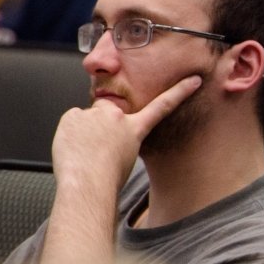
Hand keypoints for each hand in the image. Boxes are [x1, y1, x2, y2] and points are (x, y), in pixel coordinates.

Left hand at [53, 75, 201, 192]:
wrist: (85, 184)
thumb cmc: (106, 179)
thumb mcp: (126, 160)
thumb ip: (122, 140)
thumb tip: (107, 135)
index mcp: (134, 129)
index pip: (162, 106)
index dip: (180, 92)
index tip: (193, 80)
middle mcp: (117, 116)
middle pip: (109, 108)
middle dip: (103, 119)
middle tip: (97, 142)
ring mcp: (94, 114)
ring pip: (87, 117)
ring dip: (84, 129)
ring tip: (84, 151)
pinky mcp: (73, 115)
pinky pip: (71, 120)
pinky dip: (70, 131)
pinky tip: (73, 147)